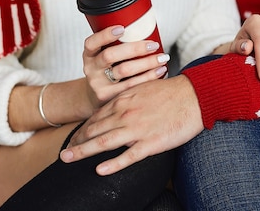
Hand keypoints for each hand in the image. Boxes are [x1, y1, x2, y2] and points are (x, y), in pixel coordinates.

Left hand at [60, 75, 202, 174]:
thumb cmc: (172, 92)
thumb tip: (115, 107)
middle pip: (94, 130)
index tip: (74, 138)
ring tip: (67, 158)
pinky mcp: (151, 143)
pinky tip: (99, 170)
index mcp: (124, 100)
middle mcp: (126, 114)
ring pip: (103, 142)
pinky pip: (128, 156)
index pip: (96, 117)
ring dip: (82, 151)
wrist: (194, 96)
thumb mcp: (143, 88)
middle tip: (65, 152)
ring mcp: (137, 129)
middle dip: (76, 141)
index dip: (82, 129)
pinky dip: (112, 164)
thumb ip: (127, 99)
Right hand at [83, 25, 169, 109]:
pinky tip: (159, 71)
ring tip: (161, 58)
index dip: (105, 35)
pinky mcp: (108, 97)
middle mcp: (91, 69)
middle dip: (134, 48)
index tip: (122, 28)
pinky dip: (149, 77)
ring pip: (124, 71)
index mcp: (89, 55)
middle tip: (153, 45)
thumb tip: (146, 29)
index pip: (91, 43)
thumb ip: (116, 45)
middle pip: (110, 55)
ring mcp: (98, 84)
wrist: (94, 97)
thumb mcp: (103, 56)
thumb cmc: (106, 71)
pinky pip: (132, 85)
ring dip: (146, 63)